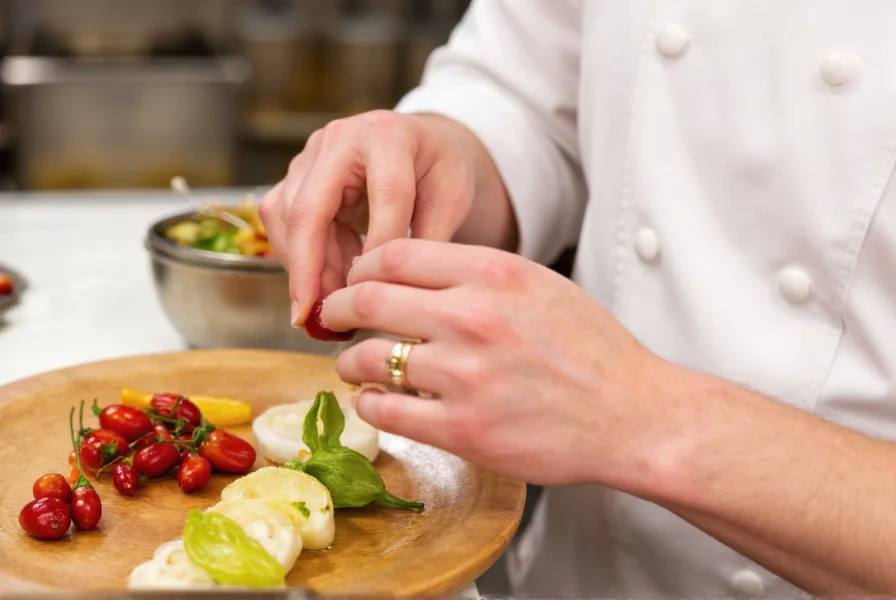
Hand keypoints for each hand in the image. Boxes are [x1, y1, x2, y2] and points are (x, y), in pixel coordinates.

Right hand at [258, 110, 494, 325]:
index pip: (384, 196)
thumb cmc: (439, 171)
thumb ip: (427, 240)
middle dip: (308, 268)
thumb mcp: (451, 199)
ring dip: (304, 267)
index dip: (380, 248)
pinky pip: (282, 220)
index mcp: (388, 135)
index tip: (377, 295)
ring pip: (286, 216)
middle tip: (311, 316)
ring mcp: (311, 153)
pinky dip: (300, 257)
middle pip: (310, 207)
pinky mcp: (295, 174)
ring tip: (332, 305)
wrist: (422, 144)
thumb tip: (392, 292)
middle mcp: (340, 137)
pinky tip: (326, 283)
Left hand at [321, 239, 670, 487]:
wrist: (631, 415)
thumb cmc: (591, 349)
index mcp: (493, 273)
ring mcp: (465, 376)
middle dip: (338, 307)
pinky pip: (385, 410)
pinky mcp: (462, 430)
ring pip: (367, 357)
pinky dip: (370, 403)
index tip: (356, 280)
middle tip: (332, 317)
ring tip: (352, 364)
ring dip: (348, 360)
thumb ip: (477, 273)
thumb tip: (414, 271)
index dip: (362, 267)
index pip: (395, 254)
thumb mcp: (539, 285)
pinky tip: (377, 401)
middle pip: (368, 298)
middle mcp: (473, 318)